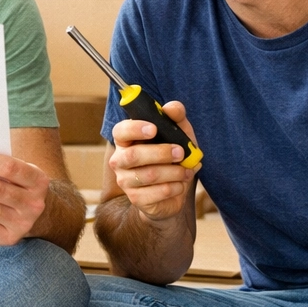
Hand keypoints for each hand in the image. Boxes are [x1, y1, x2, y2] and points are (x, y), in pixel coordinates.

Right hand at [109, 101, 199, 219]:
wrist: (174, 190)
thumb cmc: (172, 157)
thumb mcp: (179, 134)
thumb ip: (176, 117)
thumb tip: (172, 108)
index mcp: (127, 140)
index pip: (120, 131)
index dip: (134, 129)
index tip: (154, 128)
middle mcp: (120, 160)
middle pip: (133, 155)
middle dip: (161, 153)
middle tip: (181, 152)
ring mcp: (125, 181)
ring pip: (148, 175)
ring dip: (174, 172)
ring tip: (187, 171)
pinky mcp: (136, 199)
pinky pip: (157, 193)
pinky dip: (175, 187)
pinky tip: (180, 184)